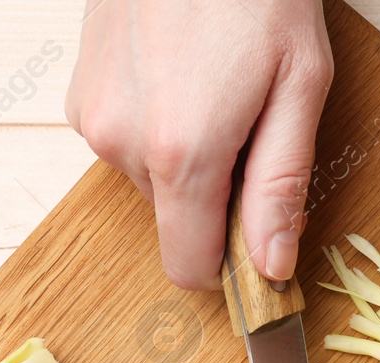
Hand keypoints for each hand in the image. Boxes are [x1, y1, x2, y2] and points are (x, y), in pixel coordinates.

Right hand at [65, 0, 331, 288]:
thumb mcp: (298, 88)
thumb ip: (280, 186)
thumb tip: (272, 267)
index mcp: (182, 153)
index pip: (190, 269)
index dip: (231, 266)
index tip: (261, 238)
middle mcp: (124, 144)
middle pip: (177, 223)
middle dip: (217, 196)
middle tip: (251, 126)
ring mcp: (94, 119)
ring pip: (152, 183)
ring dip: (189, 159)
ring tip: (217, 89)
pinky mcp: (80, 97)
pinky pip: (127, 145)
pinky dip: (158, 128)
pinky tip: (182, 76)